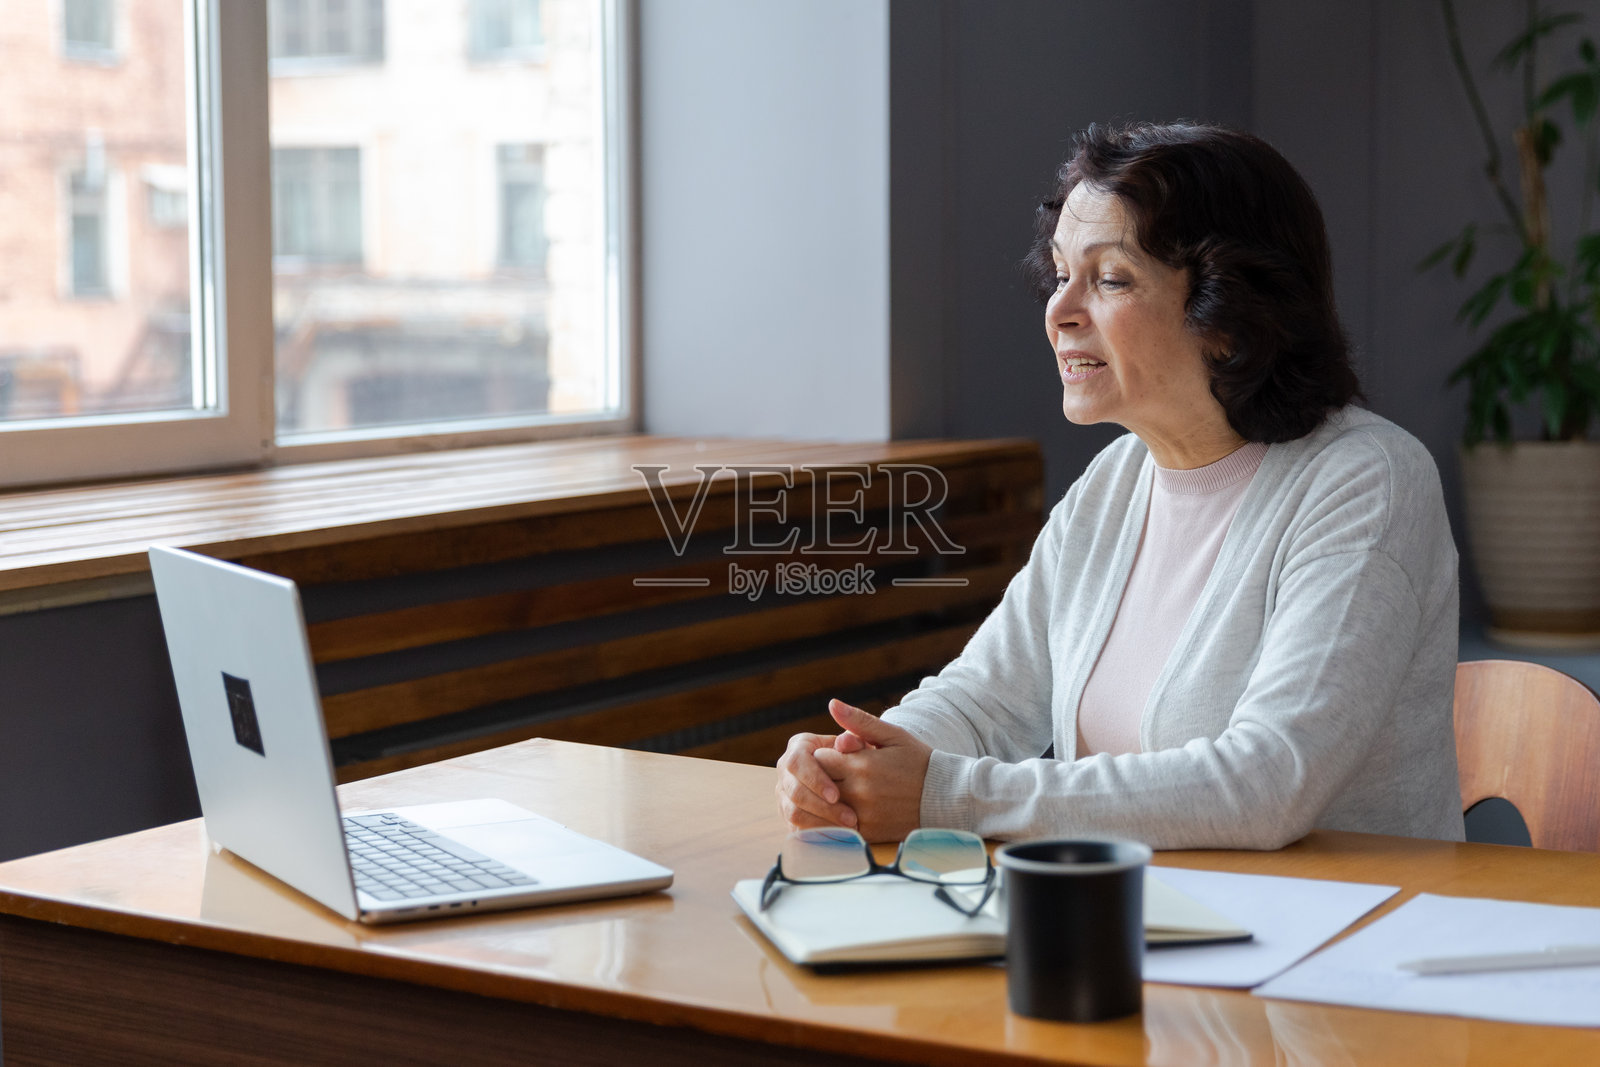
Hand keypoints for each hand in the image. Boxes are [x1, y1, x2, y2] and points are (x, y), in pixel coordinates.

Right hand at [775, 731, 858, 830]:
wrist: (856, 775)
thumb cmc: (859, 756)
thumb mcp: (861, 745)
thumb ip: (855, 741)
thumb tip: (845, 741)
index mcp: (799, 747)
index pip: (797, 762)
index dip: (814, 780)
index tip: (836, 795)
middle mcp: (787, 770)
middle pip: (794, 791)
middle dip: (821, 807)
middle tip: (850, 818)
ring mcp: (785, 793)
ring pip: (794, 813)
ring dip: (822, 822)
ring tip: (849, 828)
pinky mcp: (789, 814)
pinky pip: (797, 828)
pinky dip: (819, 833)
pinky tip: (841, 836)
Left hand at [812, 699, 931, 842]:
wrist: (945, 798)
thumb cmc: (918, 762)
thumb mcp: (892, 735)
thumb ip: (859, 721)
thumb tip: (832, 703)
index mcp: (862, 764)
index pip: (819, 759)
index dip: (824, 755)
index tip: (835, 756)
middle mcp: (858, 792)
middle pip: (818, 784)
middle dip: (822, 777)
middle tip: (836, 774)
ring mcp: (862, 815)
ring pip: (824, 808)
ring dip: (826, 801)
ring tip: (838, 793)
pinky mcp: (868, 834)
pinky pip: (837, 829)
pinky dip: (835, 820)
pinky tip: (844, 811)